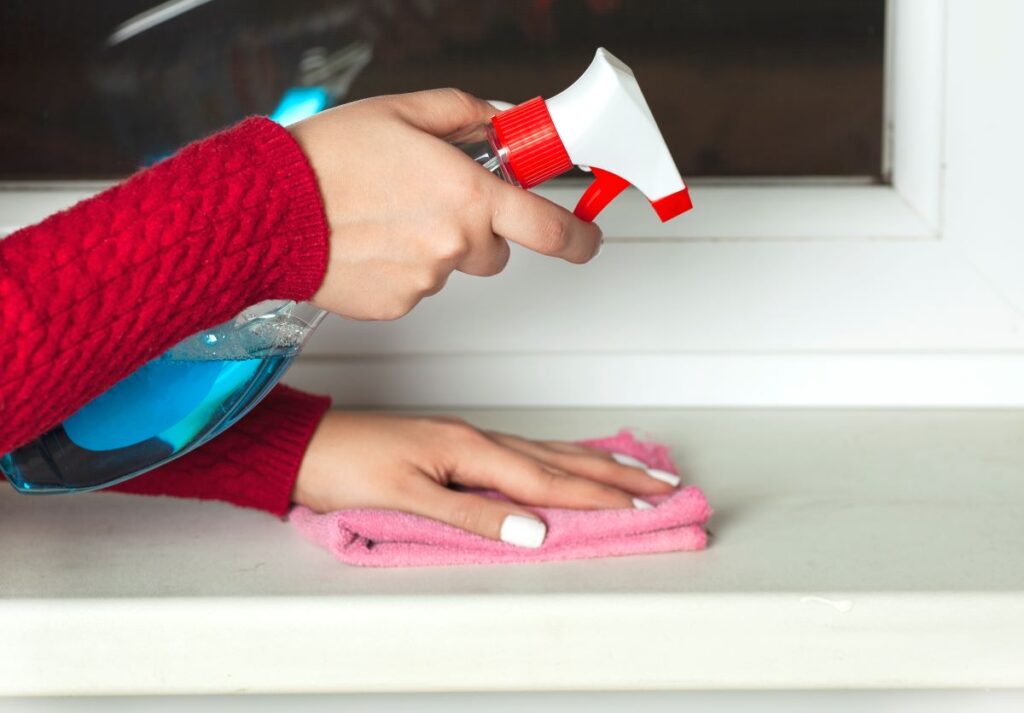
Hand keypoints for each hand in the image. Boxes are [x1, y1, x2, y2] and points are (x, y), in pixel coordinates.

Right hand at [289, 89, 602, 320]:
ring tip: (383, 219)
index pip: (550, 229)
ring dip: (431, 248)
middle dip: (477, 232)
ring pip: (450, 269)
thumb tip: (498, 121)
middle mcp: (454, 244)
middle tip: (435, 205)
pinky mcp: (397, 306)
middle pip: (495, 252)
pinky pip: (414, 289)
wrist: (269, 211)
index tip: (585, 237)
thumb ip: (465, 114)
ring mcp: (426, 281)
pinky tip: (367, 244)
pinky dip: (400, 270)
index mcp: (467, 195)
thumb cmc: (327, 160)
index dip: (577, 236)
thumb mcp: (402, 111)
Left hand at [292, 412, 679, 547]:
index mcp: (471, 451)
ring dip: (597, 464)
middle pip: (563, 461)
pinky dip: (563, 456)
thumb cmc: (347, 469)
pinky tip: (572, 459)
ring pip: (550, 453)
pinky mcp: (462, 445)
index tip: (645, 508)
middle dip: (617, 477)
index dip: (600, 498)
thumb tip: (532, 534)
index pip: (549, 481)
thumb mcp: (407, 498)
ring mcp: (473, 440)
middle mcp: (480, 440)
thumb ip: (472, 517)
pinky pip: (528, 450)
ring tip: (637, 473)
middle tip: (665, 489)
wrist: (307, 446)